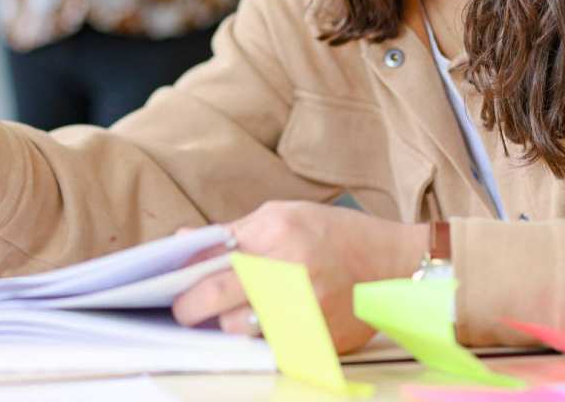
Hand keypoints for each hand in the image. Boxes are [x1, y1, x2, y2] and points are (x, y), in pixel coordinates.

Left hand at [171, 201, 427, 353]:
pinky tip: (257, 332)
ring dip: (225, 328)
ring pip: (240, 331)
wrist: (392, 264)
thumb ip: (232, 231)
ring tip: (223, 320)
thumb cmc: (334, 233)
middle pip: (220, 298)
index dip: (187, 278)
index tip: (172, 289)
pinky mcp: (317, 340)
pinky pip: (269, 348)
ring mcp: (305, 309)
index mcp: (279, 232)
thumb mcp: (283, 215)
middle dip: (193, 308)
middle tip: (184, 311)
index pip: (216, 258)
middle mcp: (291, 270)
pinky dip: (257, 342)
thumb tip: (182, 243)